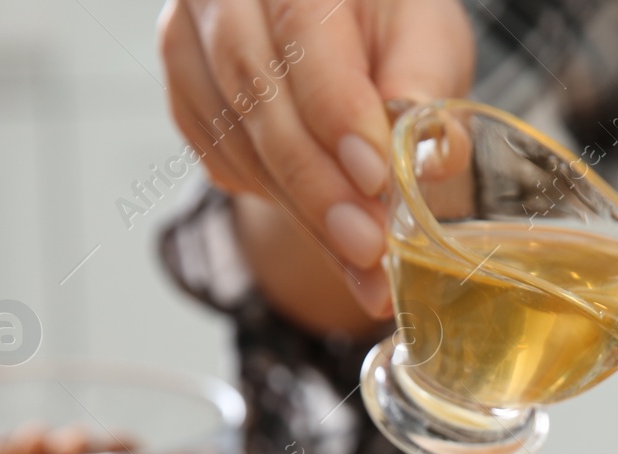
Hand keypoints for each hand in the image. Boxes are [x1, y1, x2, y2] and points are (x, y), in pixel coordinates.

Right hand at [158, 0, 474, 317]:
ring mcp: (190, 45)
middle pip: (258, 95)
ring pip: (237, 142)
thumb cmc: (387, 23)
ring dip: (305, 214)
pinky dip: (281, 206)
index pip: (303, 34)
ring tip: (363, 265)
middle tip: (367, 245)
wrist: (339, 34)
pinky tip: (329, 233)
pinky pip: (224, 163)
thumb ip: (424, 83)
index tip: (375, 177)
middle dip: (317, 184)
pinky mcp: (187, 98)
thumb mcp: (425, 35)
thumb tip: (430, 153)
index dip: (335, 111)